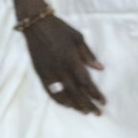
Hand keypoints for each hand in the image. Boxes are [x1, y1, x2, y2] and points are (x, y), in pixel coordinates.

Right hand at [13, 0, 104, 114]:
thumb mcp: (78, 37)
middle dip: (87, 103)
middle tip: (97, 113)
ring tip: (83, 112)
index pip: (85, 81)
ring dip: (74, 104)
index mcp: (71, 59)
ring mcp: (48, 72)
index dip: (95, 93)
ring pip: (62, 94)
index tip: (103, 102)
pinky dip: (58, 99)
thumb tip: (99, 68)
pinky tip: (66, 105)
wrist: (34, 24)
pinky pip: (49, 90)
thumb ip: (88, 54)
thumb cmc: (59, 28)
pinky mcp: (40, 73)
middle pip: (75, 91)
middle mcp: (60, 69)